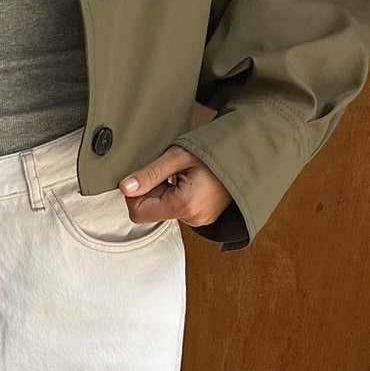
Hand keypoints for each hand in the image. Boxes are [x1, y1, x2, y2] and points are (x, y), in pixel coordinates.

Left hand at [118, 145, 232, 228]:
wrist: (246, 154)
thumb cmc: (215, 151)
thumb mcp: (177, 156)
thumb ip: (149, 174)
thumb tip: (125, 187)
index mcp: (185, 206)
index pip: (138, 213)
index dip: (135, 193)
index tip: (149, 174)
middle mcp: (193, 219)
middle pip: (150, 211)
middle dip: (152, 190)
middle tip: (170, 171)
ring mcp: (200, 220)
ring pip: (163, 209)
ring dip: (165, 191)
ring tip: (183, 174)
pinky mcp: (203, 216)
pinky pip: (177, 208)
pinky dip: (176, 193)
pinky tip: (189, 180)